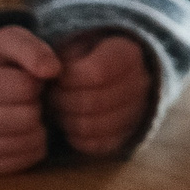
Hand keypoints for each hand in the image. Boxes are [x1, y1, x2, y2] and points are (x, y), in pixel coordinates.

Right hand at [0, 25, 60, 174]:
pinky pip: (24, 161)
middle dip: (38, 105)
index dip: (37, 82)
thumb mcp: (8, 42)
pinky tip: (22, 131)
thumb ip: (32, 48)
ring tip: (27, 113)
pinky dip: (33, 146)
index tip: (29, 79)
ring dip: (40, 127)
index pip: (24, 87)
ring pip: (28, 142)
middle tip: (31, 99)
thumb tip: (52, 70)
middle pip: (26, 118)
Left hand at [50, 32, 154, 156]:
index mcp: (128, 53)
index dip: (68, 78)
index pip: (97, 72)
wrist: (106, 75)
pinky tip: (70, 122)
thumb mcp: (71, 44)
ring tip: (58, 108)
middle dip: (62, 100)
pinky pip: (95, 144)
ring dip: (66, 119)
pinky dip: (75, 136)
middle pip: (93, 102)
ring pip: (92, 126)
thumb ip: (57, 53)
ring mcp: (137, 111)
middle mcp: (141, 82)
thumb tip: (49, 72)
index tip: (55, 76)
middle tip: (51, 95)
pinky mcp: (127, 135)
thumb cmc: (81, 57)